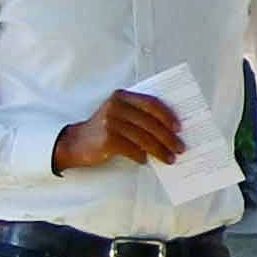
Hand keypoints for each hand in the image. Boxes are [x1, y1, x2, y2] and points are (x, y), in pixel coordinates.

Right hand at [52, 89, 184, 172]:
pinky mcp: (107, 139)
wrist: (75, 142)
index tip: (179, 128)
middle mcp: (116, 107)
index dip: (168, 115)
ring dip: (160, 150)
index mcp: (122, 96)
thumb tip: (171, 129)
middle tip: (180, 148)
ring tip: (170, 158)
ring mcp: (110, 123)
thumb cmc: (105, 129)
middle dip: (168, 137)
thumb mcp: (119, 114)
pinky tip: (147, 161)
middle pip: (150, 122)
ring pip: (144, 138)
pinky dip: (142, 156)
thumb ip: (139, 114)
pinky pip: (132, 149)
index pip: (151, 103)